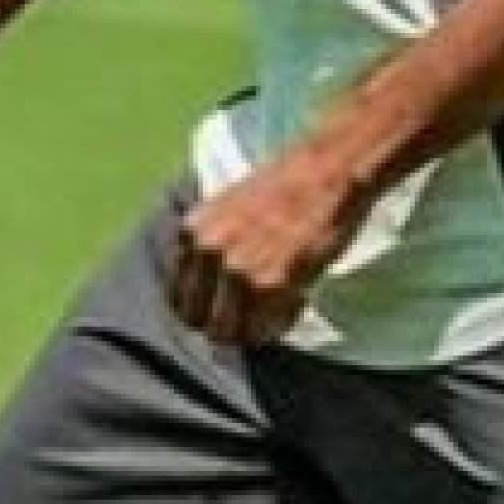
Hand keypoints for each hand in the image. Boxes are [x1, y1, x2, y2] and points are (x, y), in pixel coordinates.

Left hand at [169, 147, 356, 346]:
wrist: (325, 170)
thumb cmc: (281, 188)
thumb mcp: (224, 209)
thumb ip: (206, 246)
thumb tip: (199, 291)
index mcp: (192, 231)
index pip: (178, 297)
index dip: (201, 310)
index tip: (222, 310)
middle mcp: (208, 251)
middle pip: (197, 321)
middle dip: (223, 324)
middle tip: (251, 316)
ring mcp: (237, 270)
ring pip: (227, 332)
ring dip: (251, 329)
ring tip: (276, 308)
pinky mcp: (271, 283)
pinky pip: (263, 329)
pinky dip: (279, 324)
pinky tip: (298, 299)